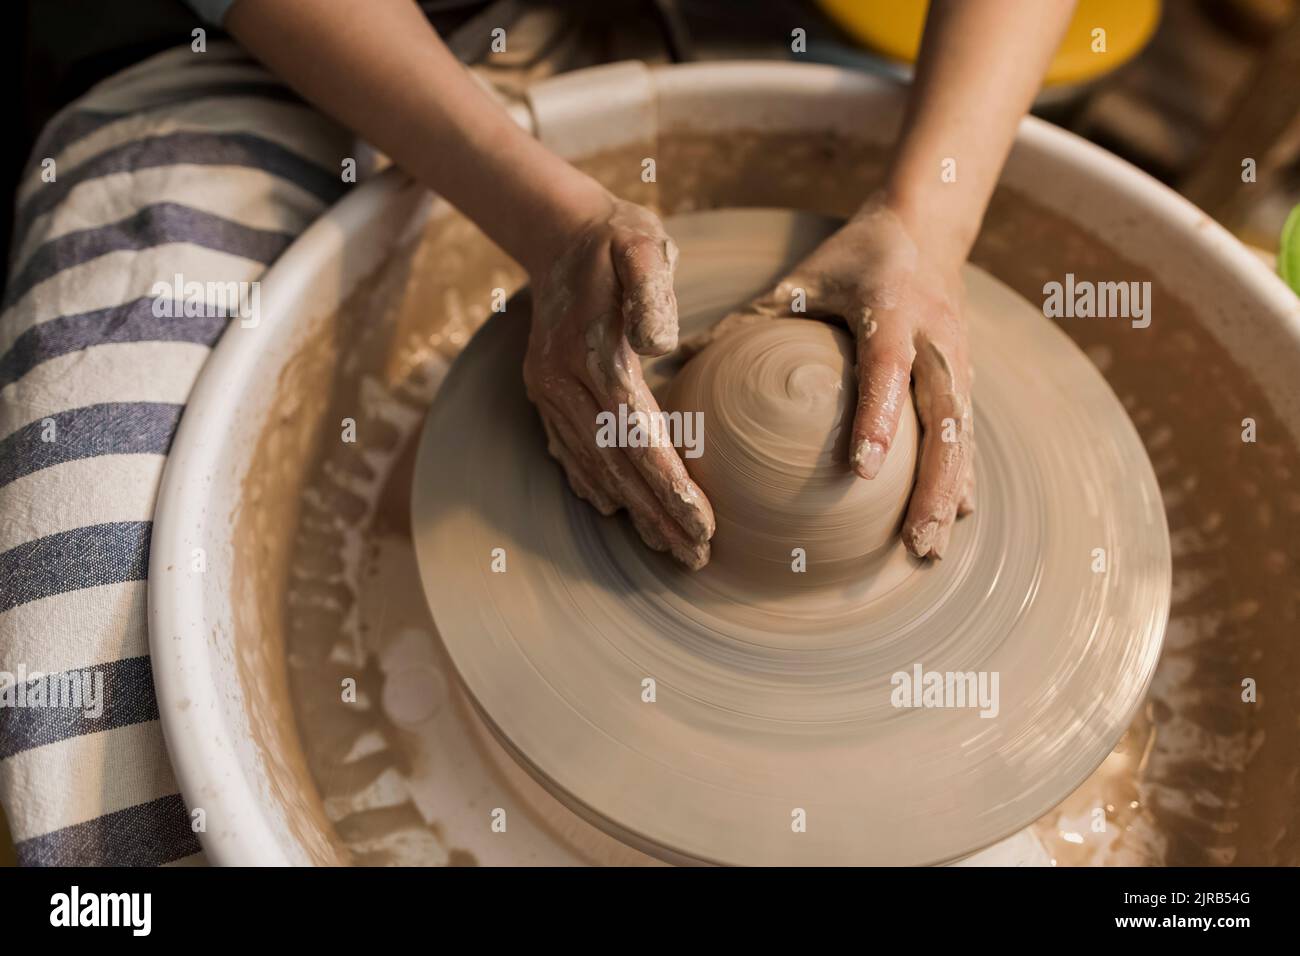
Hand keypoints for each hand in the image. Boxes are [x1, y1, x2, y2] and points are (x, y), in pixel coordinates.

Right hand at [523, 193, 715, 568]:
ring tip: (671, 549)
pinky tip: (620, 512)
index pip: (639, 435)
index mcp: (593, 353)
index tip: (704, 524)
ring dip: (633, 512)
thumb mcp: (641, 243)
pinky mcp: (545, 392)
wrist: (557, 230)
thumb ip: (652, 288)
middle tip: (697, 557)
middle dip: (658, 516)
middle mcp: (563, 382)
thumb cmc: (616, 239)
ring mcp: (548, 391)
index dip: (672, 485)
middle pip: (618, 465)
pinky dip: (596, 485)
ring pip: (594, 466)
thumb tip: (659, 343)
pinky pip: (570, 451)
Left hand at [682, 198, 974, 558]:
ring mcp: (958, 358)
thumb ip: (747, 319)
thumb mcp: (800, 278)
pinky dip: (963, 473)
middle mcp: (934, 337)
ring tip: (928, 549)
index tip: (863, 469)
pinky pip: (968, 429)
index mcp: (890, 308)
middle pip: (945, 416)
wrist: (927, 226)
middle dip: (933, 482)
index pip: (887, 366)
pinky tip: (956, 517)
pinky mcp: (966, 374)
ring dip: (949, 492)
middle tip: (914, 541)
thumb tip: (680, 357)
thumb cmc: (850, 258)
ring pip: (962, 433)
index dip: (880, 416)